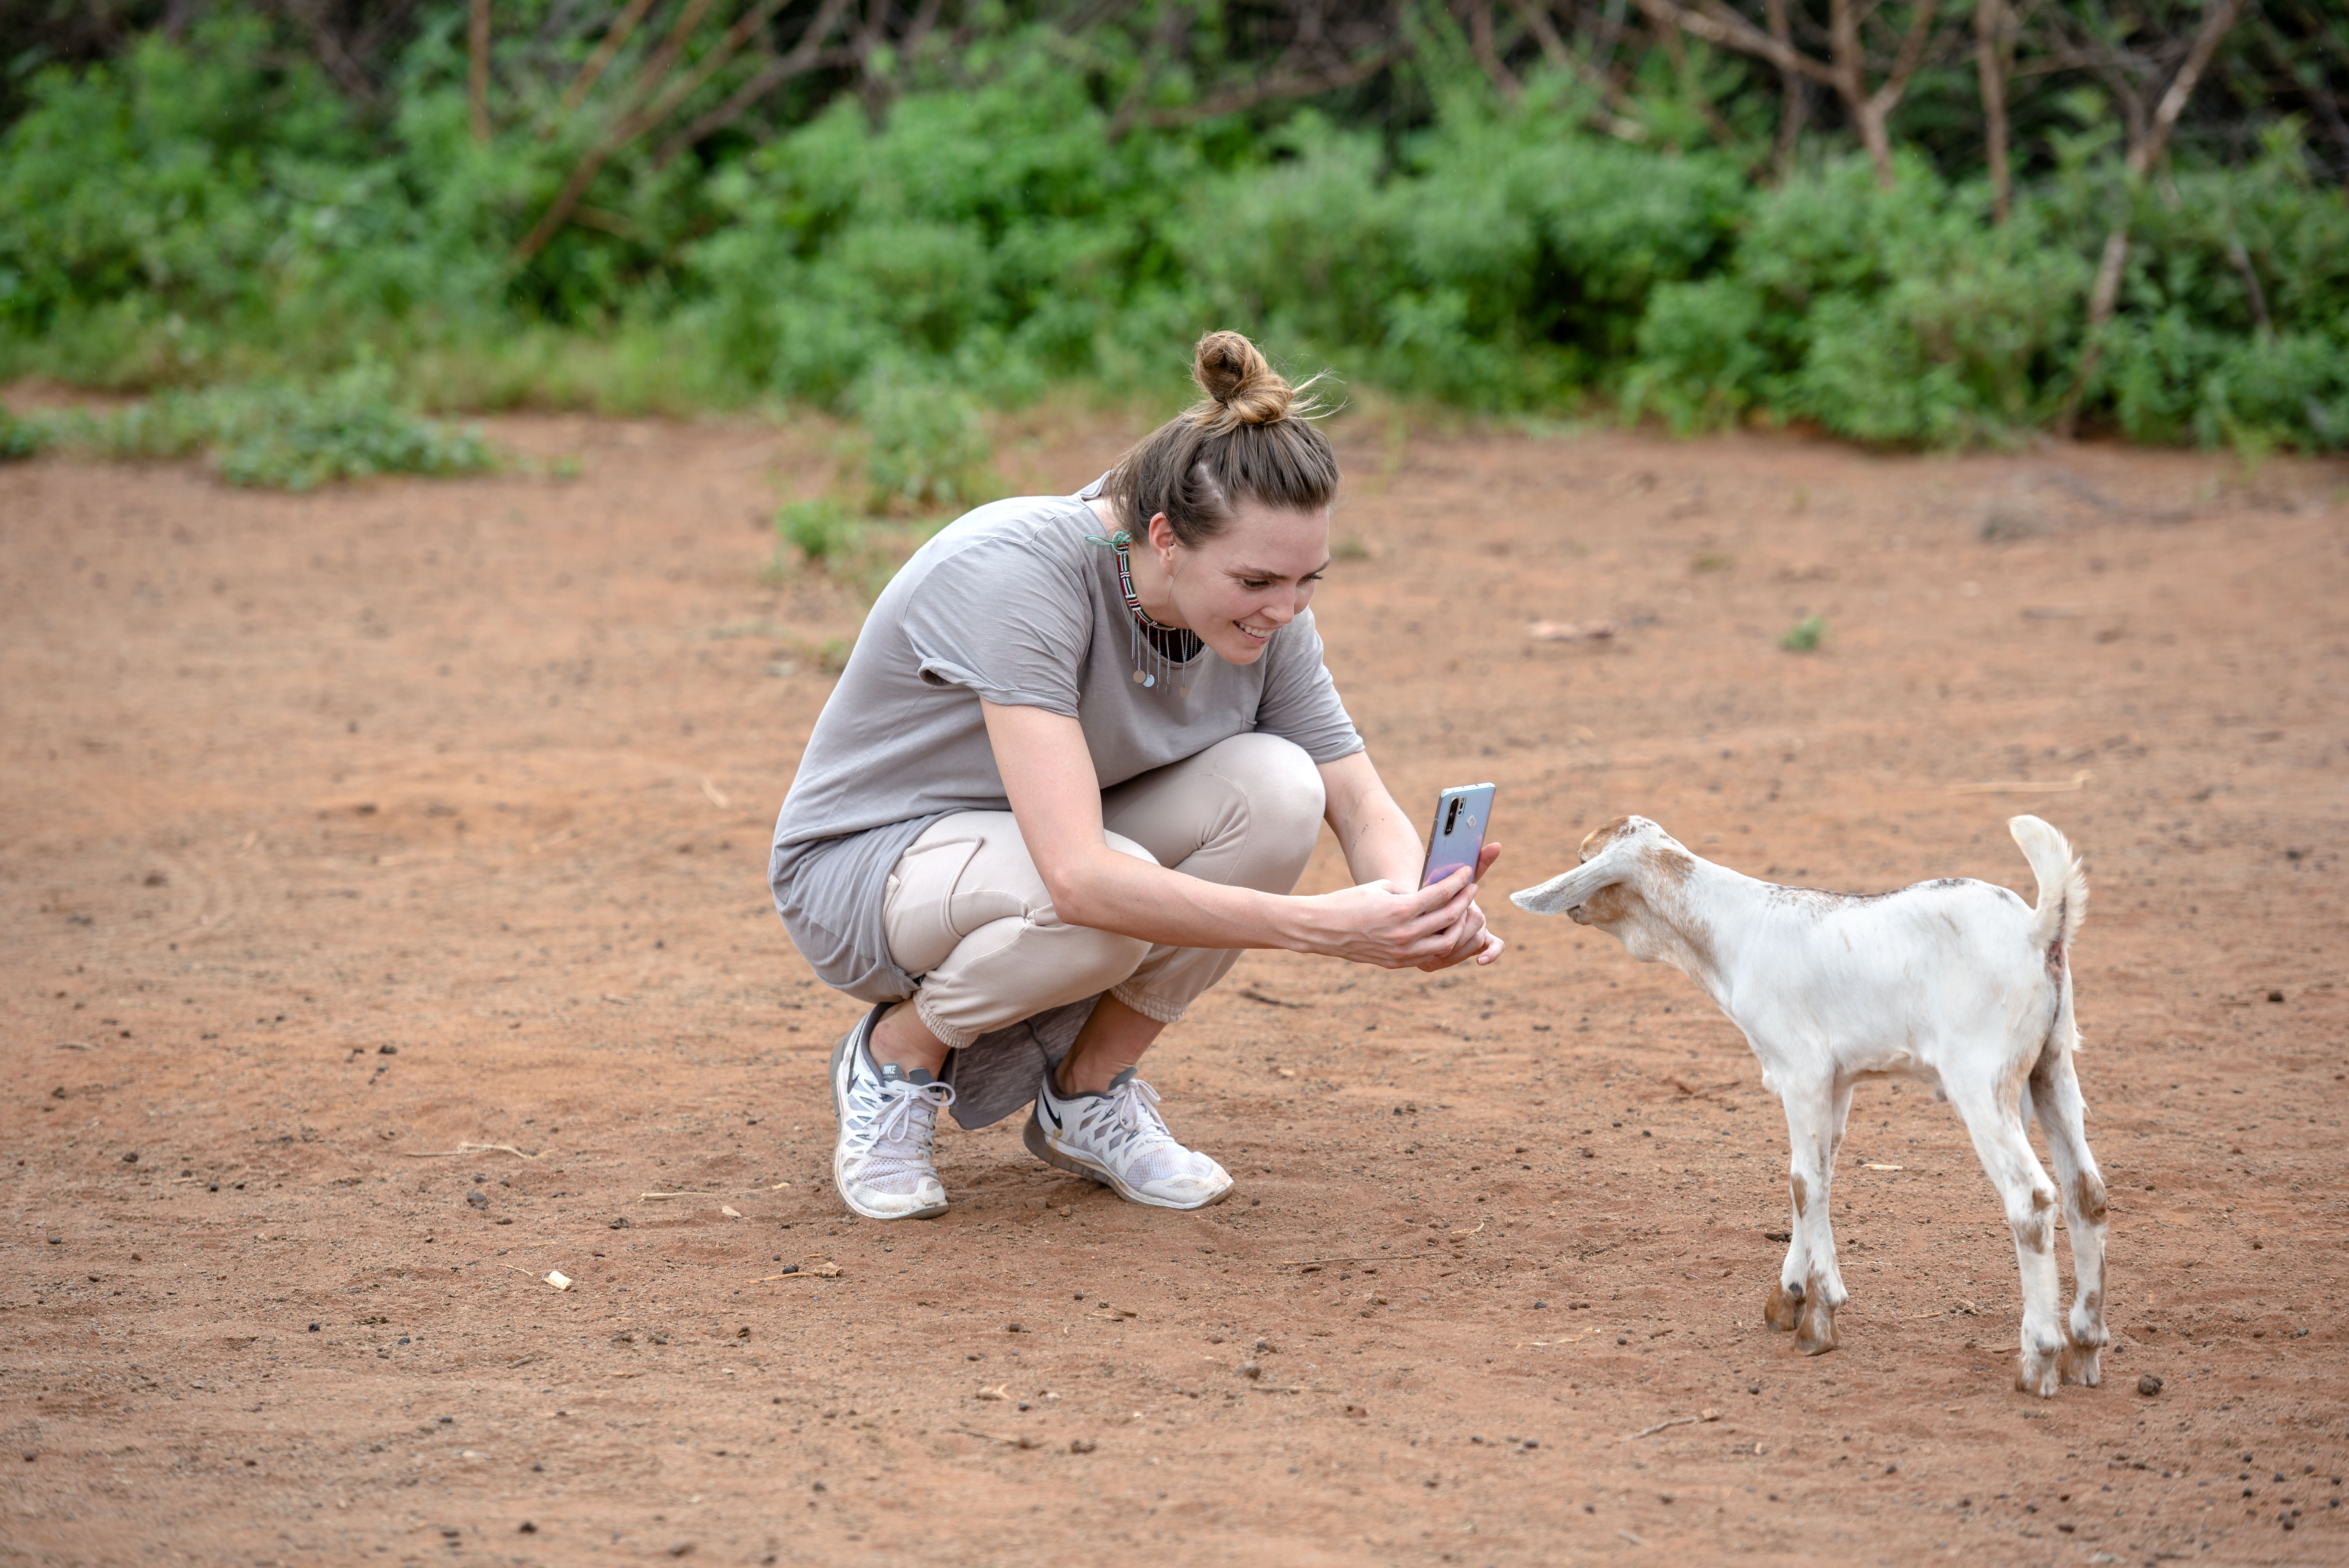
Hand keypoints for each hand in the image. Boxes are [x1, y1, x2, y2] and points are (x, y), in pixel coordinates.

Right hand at [1289, 843, 1502, 969]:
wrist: (1321, 929)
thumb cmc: (1348, 902)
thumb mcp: (1380, 888)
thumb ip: (1409, 892)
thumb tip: (1432, 895)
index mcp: (1400, 910)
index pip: (1441, 895)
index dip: (1458, 882)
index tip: (1467, 872)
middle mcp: (1404, 934)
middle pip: (1449, 919)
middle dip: (1465, 902)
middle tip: (1471, 890)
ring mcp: (1401, 953)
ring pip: (1445, 943)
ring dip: (1458, 927)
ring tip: (1461, 913)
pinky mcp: (1395, 963)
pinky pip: (1428, 955)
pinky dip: (1440, 943)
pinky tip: (1443, 931)